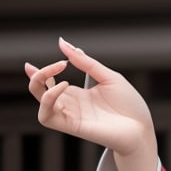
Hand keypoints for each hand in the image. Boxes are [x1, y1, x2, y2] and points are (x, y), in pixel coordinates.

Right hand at [25, 37, 154, 155]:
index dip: (38, 75)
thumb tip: (63, 43)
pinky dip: (49, 99)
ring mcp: (71, 116)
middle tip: (56, 64)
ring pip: (41, 106)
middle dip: (38, 76)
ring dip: (41, 87)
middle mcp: (71, 106)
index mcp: (78, 95)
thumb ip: (85, 62)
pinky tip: (64, 86)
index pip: (50, 85)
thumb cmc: (128, 103)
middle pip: (40, 93)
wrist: (141, 126)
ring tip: (60, 73)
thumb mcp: (107, 76)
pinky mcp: (72, 126)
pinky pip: (47, 117)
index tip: (29, 65)